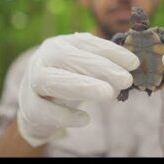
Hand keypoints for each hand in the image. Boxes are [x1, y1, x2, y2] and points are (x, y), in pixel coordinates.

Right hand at [17, 32, 139, 146]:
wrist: (35, 103)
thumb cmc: (67, 81)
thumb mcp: (83, 69)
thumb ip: (103, 66)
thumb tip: (133, 68)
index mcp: (60, 44)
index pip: (87, 43)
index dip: (111, 52)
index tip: (134, 63)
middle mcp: (44, 57)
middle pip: (69, 58)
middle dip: (100, 68)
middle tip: (125, 80)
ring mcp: (32, 80)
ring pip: (53, 80)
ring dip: (82, 86)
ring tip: (108, 94)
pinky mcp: (28, 105)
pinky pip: (44, 109)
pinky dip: (64, 115)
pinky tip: (85, 119)